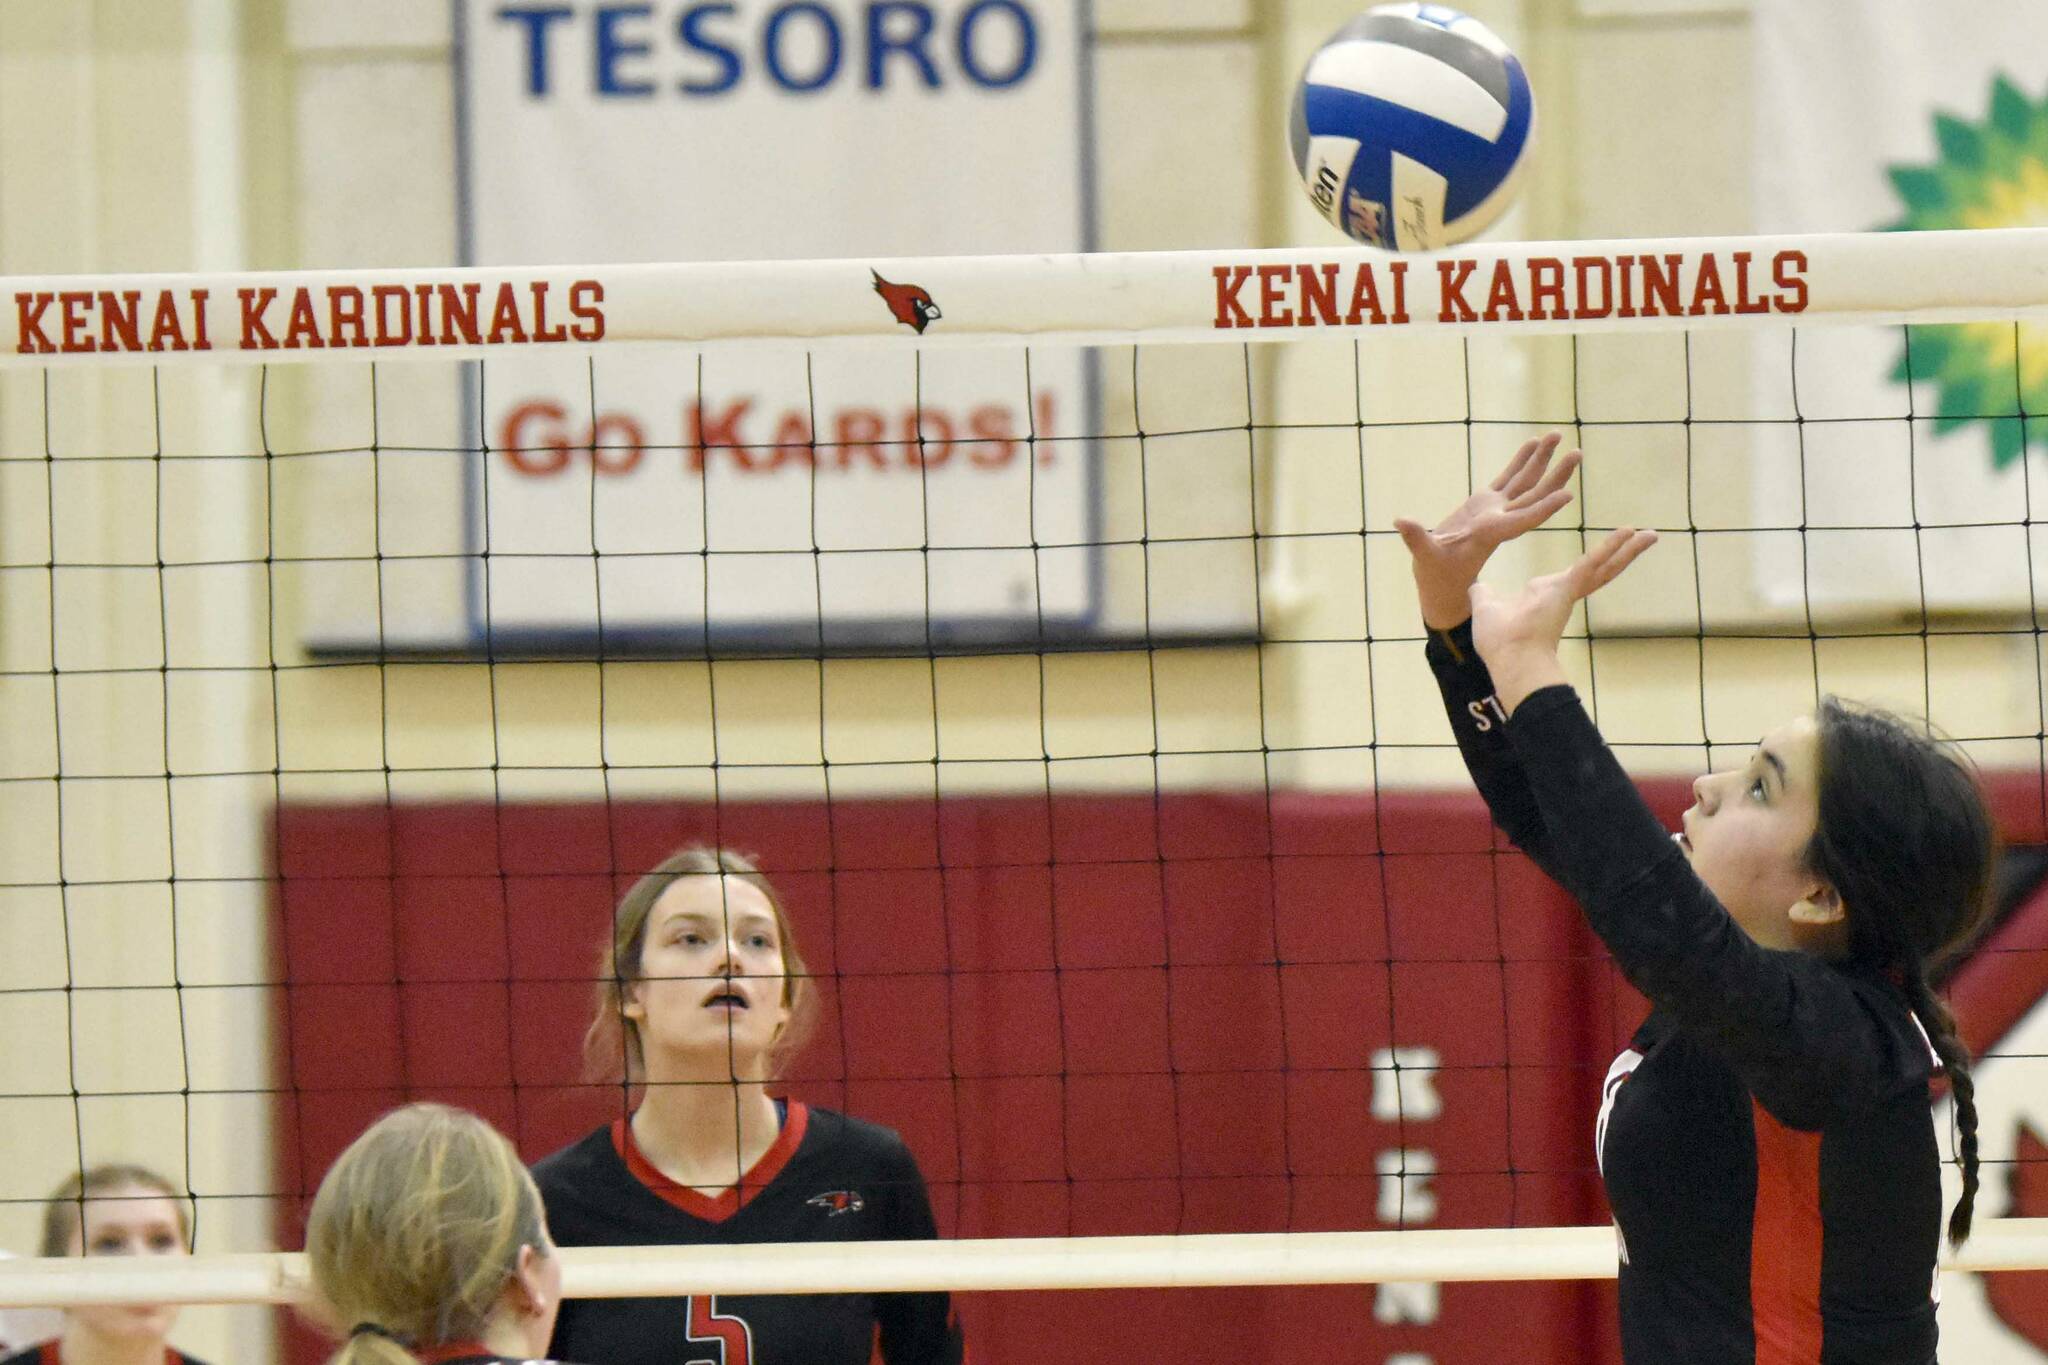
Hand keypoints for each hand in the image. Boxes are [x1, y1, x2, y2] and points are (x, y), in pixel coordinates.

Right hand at [1393, 433, 1581, 630]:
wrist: (1441, 580)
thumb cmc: (1435, 574)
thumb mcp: (1425, 558)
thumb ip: (1416, 540)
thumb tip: (1402, 522)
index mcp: (1490, 535)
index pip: (1521, 521)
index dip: (1543, 509)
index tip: (1567, 496)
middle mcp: (1499, 520)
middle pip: (1533, 495)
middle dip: (1555, 475)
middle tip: (1577, 454)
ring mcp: (1494, 510)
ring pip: (1525, 482)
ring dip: (1542, 460)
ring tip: (1557, 434)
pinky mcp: (1485, 504)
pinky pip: (1508, 478)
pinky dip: (1521, 461)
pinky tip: (1532, 443)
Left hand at [1469, 526, 1658, 712]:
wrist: (1507, 657)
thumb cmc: (1498, 641)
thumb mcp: (1486, 606)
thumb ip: (1483, 594)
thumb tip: (1475, 586)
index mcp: (1545, 595)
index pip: (1574, 575)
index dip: (1589, 564)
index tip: (1599, 555)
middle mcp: (1562, 593)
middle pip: (1598, 569)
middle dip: (1619, 554)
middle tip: (1640, 538)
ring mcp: (1568, 592)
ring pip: (1604, 566)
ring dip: (1627, 550)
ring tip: (1650, 534)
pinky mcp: (1568, 589)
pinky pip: (1592, 564)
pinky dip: (1610, 548)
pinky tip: (1629, 532)